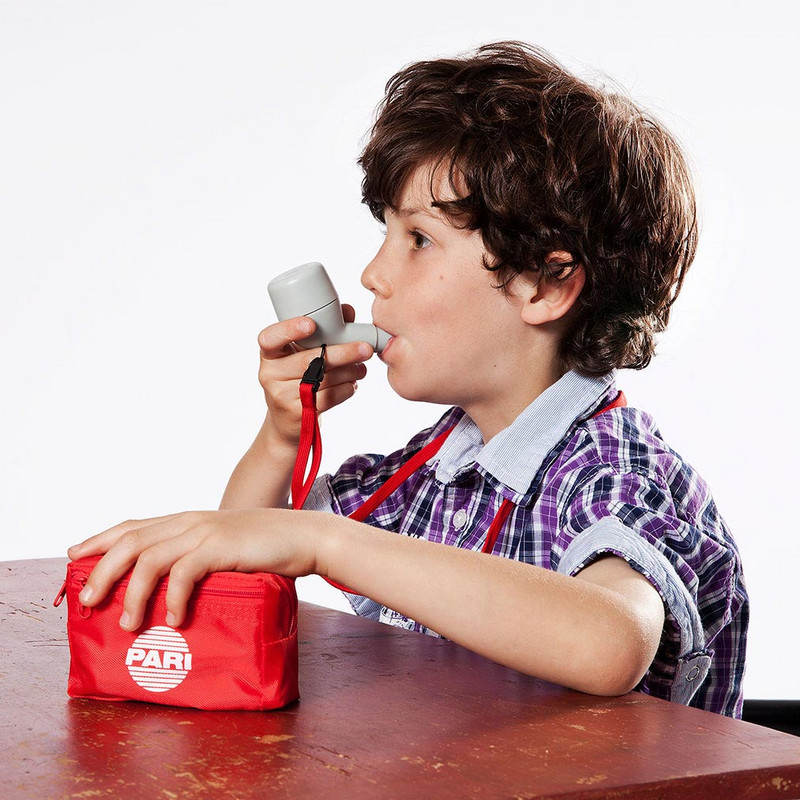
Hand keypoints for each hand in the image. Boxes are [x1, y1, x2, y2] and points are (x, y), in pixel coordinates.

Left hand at [67, 508, 318, 630]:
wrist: (304, 537)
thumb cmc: (266, 548)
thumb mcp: (223, 549)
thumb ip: (197, 560)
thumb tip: (170, 593)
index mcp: (186, 520)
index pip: (132, 526)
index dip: (99, 539)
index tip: (74, 556)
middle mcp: (189, 522)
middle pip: (129, 541)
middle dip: (101, 570)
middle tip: (87, 600)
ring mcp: (204, 532)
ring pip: (149, 558)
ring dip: (131, 593)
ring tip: (129, 623)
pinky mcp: (220, 547)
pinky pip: (184, 573)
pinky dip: (173, 598)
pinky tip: (174, 618)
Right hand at [257, 307, 373, 447]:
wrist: (287, 420)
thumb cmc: (298, 377)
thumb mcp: (301, 353)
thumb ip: (323, 330)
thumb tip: (348, 311)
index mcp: (269, 354)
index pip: (269, 338)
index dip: (289, 330)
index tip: (311, 324)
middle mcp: (270, 374)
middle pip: (309, 360)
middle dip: (342, 352)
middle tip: (365, 348)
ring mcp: (281, 395)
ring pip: (323, 379)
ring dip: (350, 371)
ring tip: (362, 367)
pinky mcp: (298, 413)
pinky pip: (329, 398)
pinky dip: (347, 388)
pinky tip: (353, 383)